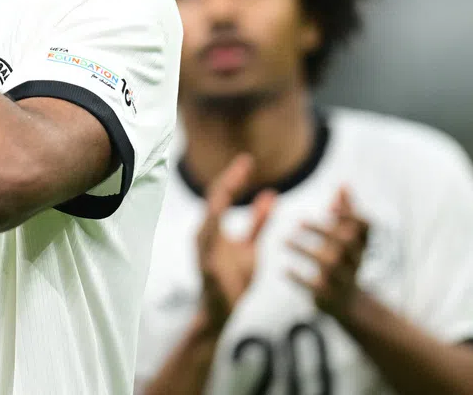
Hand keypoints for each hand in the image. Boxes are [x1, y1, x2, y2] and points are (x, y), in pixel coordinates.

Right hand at [196, 154, 276, 330]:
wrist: (222, 313)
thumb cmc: (233, 280)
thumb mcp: (251, 248)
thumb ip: (258, 223)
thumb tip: (270, 194)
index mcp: (213, 228)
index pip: (222, 195)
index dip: (234, 177)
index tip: (248, 160)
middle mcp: (203, 234)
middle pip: (214, 199)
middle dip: (229, 179)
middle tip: (246, 161)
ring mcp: (202, 248)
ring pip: (210, 215)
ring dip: (222, 195)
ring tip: (235, 177)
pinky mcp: (206, 264)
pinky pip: (210, 239)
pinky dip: (216, 221)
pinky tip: (222, 207)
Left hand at [287, 186, 369, 319]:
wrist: (348, 303)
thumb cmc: (345, 261)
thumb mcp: (348, 239)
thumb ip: (345, 212)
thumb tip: (343, 184)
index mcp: (360, 244)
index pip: (365, 227)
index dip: (352, 216)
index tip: (331, 207)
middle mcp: (355, 261)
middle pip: (345, 243)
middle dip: (323, 231)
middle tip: (299, 221)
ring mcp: (343, 280)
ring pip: (329, 264)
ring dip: (305, 250)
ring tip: (284, 241)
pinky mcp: (329, 296)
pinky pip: (315, 286)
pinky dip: (299, 278)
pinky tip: (284, 270)